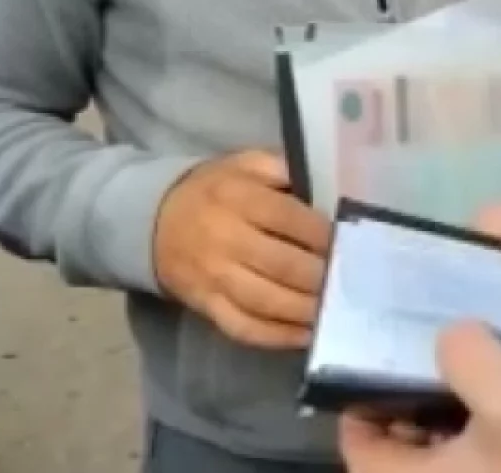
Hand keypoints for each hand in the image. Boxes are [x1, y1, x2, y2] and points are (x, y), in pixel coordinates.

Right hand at [153, 150, 331, 348]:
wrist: (152, 221)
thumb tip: (323, 189)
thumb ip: (282, 168)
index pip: (288, 219)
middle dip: (320, 276)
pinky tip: (306, 335)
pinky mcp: (207, 306)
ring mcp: (215, 278)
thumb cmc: (214, 191)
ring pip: (266, 302)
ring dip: (306, 310)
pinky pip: (244, 328)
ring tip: (334, 309)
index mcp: (238, 198)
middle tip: (347, 279)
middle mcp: (226, 240)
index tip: (347, 242)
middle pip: (282, 265)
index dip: (322, 234)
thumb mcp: (244, 164)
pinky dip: (278, 337)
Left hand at [339, 322, 500, 472]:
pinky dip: (482, 438)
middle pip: (400, 452)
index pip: (358, 447)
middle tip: (432, 355)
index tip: (382, 360)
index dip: (363, 401)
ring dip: (450, 420)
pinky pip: (479, 464)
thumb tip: (452, 336)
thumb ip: (464, 351)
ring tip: (471, 370)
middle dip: (412, 404)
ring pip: (442, 458)